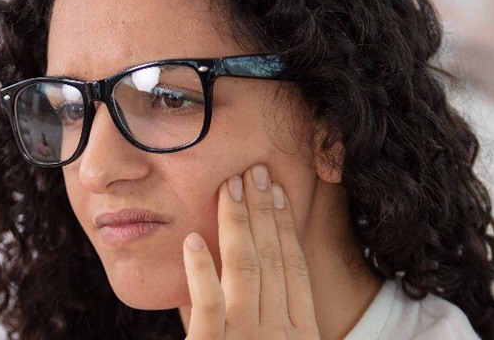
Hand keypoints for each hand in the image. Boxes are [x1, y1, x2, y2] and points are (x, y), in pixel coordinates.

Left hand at [181, 165, 319, 338]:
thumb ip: (267, 317)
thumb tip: (255, 270)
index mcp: (302, 334)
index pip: (295, 267)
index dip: (286, 226)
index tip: (278, 192)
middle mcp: (279, 333)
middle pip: (272, 258)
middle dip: (263, 210)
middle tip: (254, 171)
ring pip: (244, 269)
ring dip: (237, 222)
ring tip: (230, 186)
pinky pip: (208, 302)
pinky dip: (201, 269)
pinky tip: (192, 240)